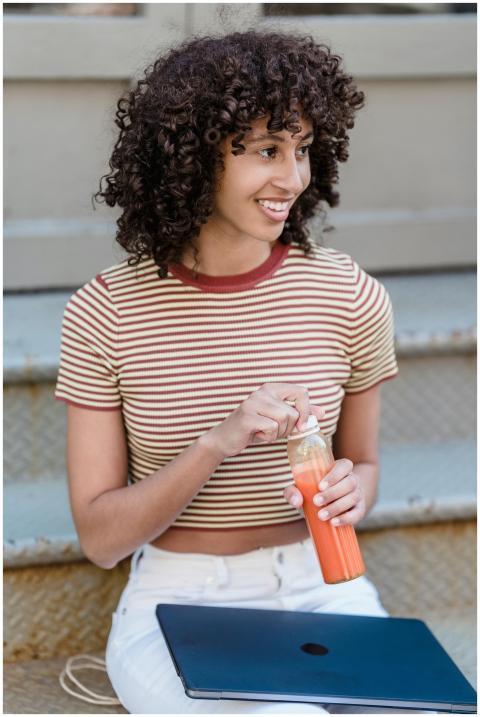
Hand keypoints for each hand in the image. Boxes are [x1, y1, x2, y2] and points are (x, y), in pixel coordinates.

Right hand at [205, 383, 324, 457]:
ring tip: (263, 431)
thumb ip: (300, 414)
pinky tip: (256, 435)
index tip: (302, 426)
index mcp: (272, 388)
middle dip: (287, 429)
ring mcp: (253, 402)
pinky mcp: (247, 416)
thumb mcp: (279, 420)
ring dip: (277, 433)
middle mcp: (262, 391)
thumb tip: (322, 412)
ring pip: (284, 419)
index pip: (301, 392)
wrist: (226, 439)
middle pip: (293, 412)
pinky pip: (271, 428)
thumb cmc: (255, 428)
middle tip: (272, 430)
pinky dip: (268, 437)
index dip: (307, 410)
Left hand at [284, 458, 365, 526]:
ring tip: (321, 515)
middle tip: (316, 502)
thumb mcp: (300, 489)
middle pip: (349, 483)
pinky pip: (357, 514)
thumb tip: (297, 501)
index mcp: (341, 468)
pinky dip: (346, 518)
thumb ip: (292, 492)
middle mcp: (352, 480)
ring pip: (353, 498)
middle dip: (332, 493)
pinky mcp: (359, 510)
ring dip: (337, 507)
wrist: (326, 506)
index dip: (335, 475)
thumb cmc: (312, 492)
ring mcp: (358, 495)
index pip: (345, 465)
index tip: (320, 486)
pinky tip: (334, 522)